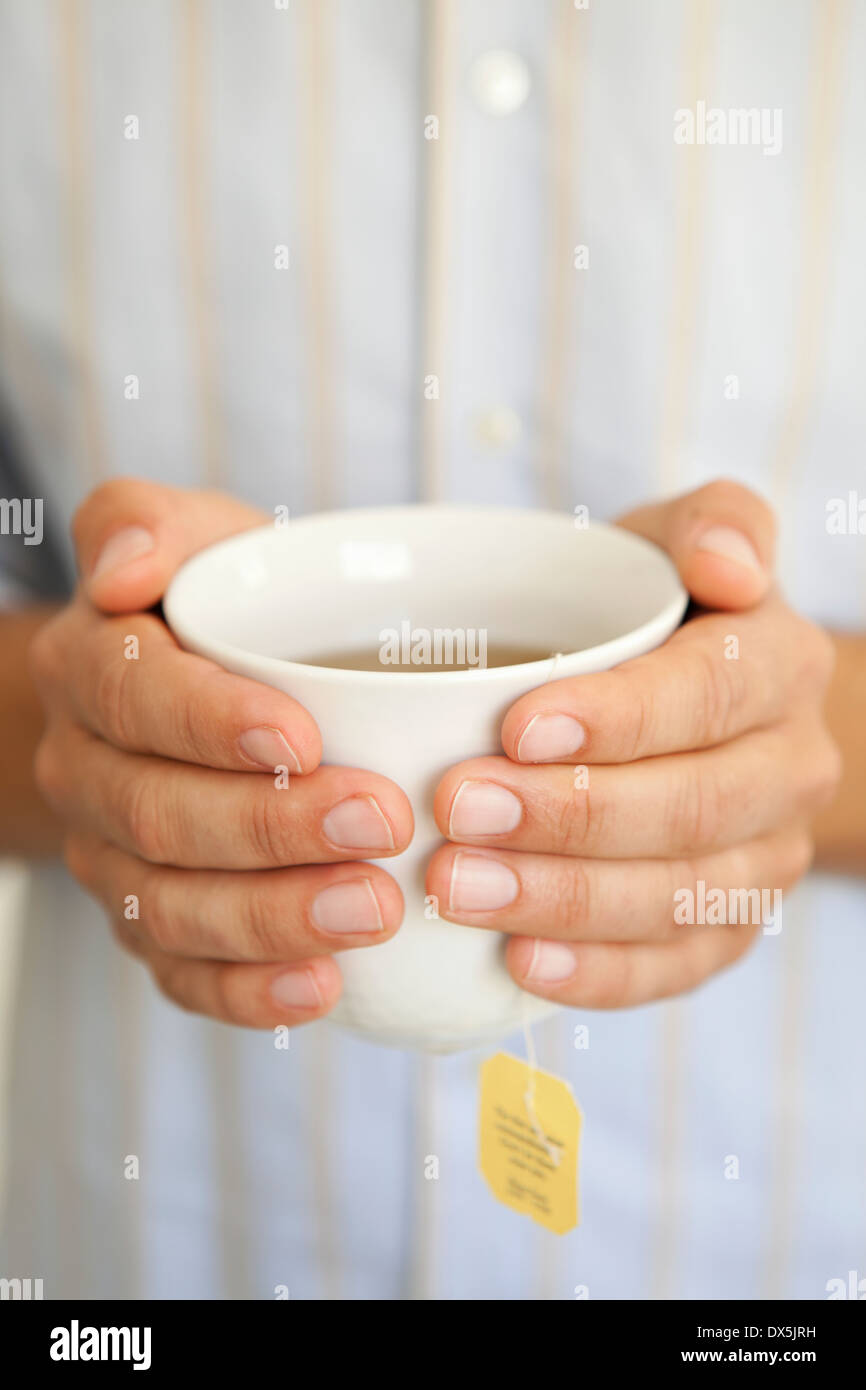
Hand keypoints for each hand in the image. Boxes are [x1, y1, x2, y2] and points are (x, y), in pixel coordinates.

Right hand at [30, 480, 411, 1028]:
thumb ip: (149, 522)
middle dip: (269, 826)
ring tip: (373, 908)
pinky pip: (180, 974)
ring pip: (168, 905)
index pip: (131, 694)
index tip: (303, 736)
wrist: (197, 694)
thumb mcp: (197, 541)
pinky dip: (248, 991)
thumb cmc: (223, 610)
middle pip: (156, 812)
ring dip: (273, 915)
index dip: (209, 722)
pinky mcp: (150, 922)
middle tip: (379, 821)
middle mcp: (85, 769)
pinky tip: (322, 988)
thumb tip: (125, 565)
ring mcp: (110, 856)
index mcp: (90, 666)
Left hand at [427, 481, 841, 1008]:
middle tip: (457, 810)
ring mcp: (767, 858)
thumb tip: (728, 562)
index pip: (712, 692)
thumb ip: (712, 522)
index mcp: (780, 665)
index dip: (620, 717)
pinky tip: (519, 965)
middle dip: (571, 816)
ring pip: (681, 896)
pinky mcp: (729, 926)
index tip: (514, 726)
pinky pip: (678, 966)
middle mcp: (790, 768)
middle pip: (693, 806)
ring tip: (459, 887)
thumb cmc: (655, 614)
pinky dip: (600, 974)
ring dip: (565, 898)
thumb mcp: (674, 544)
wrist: (693, 703)